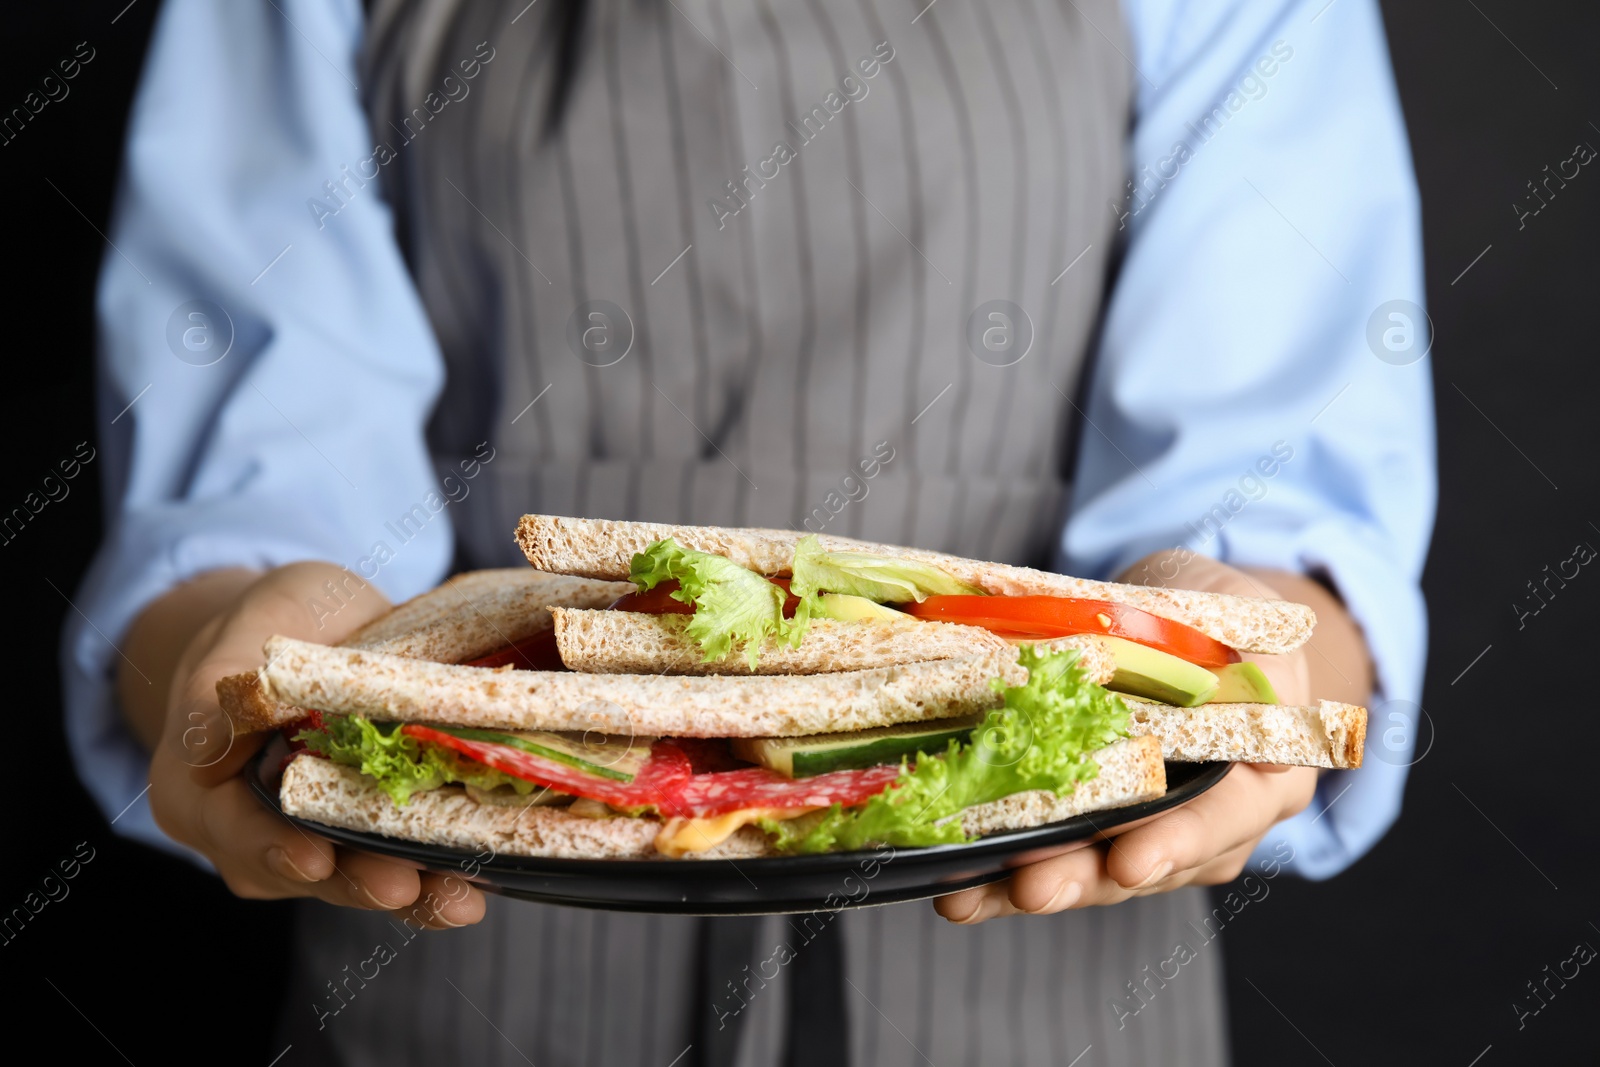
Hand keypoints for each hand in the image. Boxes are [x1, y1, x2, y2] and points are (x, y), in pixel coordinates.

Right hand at [138, 563, 485, 928]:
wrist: (318, 632)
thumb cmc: (274, 624)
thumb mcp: (249, 630)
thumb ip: (221, 689)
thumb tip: (208, 744)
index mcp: (198, 789)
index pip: (230, 825)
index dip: (272, 845)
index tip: (314, 859)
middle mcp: (248, 833)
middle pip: (299, 868)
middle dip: (355, 880)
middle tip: (402, 886)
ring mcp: (310, 843)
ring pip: (354, 879)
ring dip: (409, 892)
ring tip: (456, 897)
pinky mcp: (366, 842)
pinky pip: (397, 870)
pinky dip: (436, 882)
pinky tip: (476, 888)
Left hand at [933, 551, 1322, 923]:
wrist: (1198, 636)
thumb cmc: (1219, 618)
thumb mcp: (1230, 610)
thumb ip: (1223, 643)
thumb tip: (1204, 664)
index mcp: (1263, 775)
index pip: (1223, 815)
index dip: (1176, 840)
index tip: (1130, 861)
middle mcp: (1214, 825)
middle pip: (1147, 863)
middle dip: (1085, 877)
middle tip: (1032, 888)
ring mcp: (1154, 837)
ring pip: (1095, 874)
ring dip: (1028, 886)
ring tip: (971, 895)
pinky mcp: (1101, 837)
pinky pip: (1058, 861)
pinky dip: (1004, 876)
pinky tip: (957, 887)